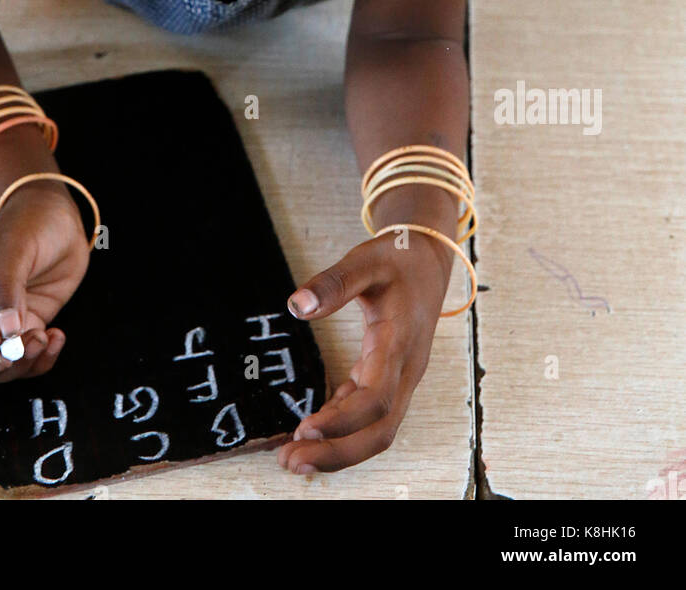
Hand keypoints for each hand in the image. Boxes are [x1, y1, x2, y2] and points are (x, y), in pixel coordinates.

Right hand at [0, 180, 90, 384]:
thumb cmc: (30, 223)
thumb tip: (5, 331)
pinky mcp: (23, 333)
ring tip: (43, 338)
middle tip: (10, 355)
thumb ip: (6, 286)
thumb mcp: (14, 245)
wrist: (60, 221)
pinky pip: (22, 366)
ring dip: (16, 367)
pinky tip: (56, 337)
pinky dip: (39, 363)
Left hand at [278, 229, 452, 471]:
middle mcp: (406, 369)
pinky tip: (314, 429)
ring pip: (378, 429)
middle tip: (291, 462)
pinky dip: (343, 427)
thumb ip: (333, 283)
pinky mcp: (391, 376)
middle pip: (380, 430)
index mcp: (400, 343)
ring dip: (339, 449)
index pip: (376, 398)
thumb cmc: (398, 259)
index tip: (304, 428)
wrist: (429, 259)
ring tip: (294, 457)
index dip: (342, 420)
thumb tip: (297, 305)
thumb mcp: (365, 260)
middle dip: (338, 453)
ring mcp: (401, 377)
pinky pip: (370, 414)